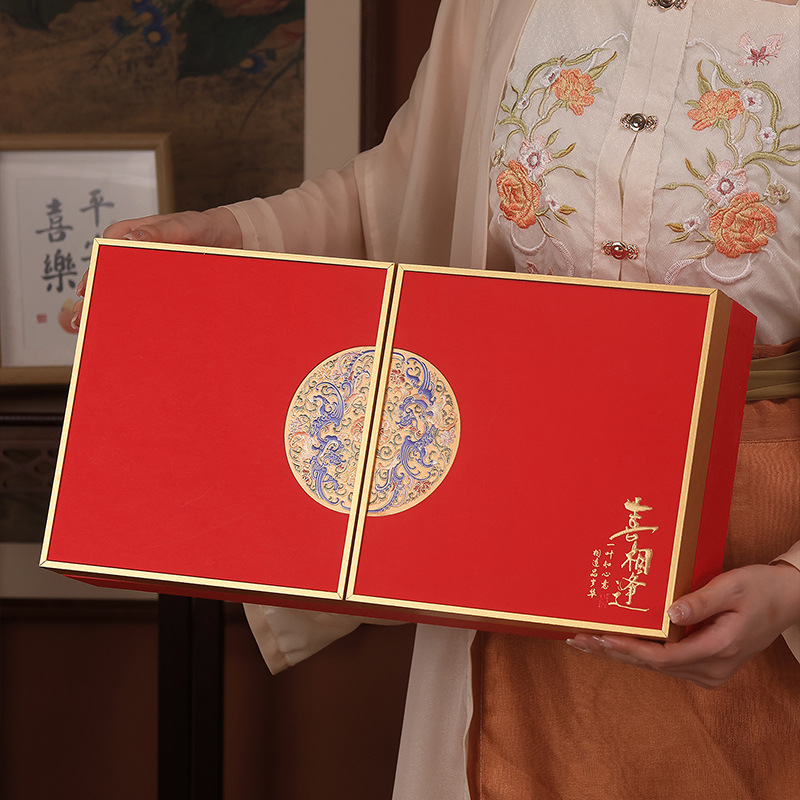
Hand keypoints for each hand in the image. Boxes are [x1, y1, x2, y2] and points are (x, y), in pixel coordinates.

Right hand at [70, 207, 242, 329]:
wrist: (229, 239)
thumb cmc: (203, 227)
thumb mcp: (184, 226)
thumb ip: (160, 231)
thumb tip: (131, 238)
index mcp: (130, 235)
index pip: (103, 254)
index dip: (93, 274)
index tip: (86, 292)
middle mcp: (133, 253)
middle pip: (108, 276)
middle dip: (95, 297)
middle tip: (84, 318)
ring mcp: (145, 271)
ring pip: (124, 291)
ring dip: (112, 309)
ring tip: (98, 329)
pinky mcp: (160, 286)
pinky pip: (146, 299)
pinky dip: (138, 313)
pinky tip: (131, 330)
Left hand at [566, 562, 799, 687]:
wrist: (788, 599)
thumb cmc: (760, 588)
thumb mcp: (731, 586)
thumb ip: (700, 601)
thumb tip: (668, 613)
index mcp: (719, 649)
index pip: (663, 657)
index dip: (629, 649)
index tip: (601, 638)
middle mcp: (713, 669)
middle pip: (654, 665)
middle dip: (614, 653)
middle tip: (578, 641)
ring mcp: (710, 671)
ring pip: (657, 666)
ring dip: (622, 654)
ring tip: (587, 642)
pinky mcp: (705, 664)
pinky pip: (665, 661)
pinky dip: (638, 653)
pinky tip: (615, 644)